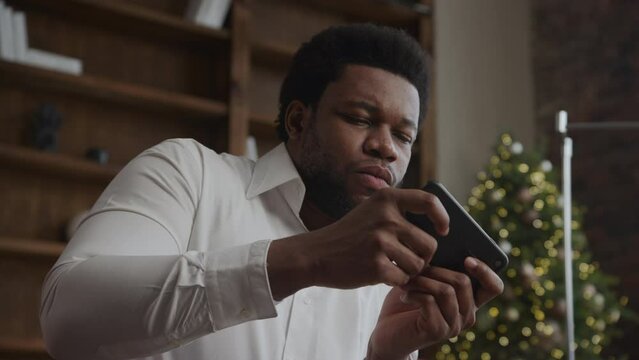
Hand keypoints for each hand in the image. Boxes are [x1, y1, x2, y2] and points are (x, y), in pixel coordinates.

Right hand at [267, 188, 448, 298]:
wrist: (315, 254)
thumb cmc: (349, 235)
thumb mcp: (371, 211)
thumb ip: (399, 213)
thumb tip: (438, 228)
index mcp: (386, 199)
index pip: (429, 201)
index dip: (442, 217)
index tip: (443, 230)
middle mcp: (386, 217)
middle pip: (429, 244)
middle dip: (423, 257)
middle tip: (407, 260)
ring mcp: (380, 242)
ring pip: (418, 264)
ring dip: (409, 271)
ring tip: (390, 266)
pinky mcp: (376, 265)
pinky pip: (403, 278)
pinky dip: (396, 281)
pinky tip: (380, 274)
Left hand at [367, 258, 503, 359]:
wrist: (388, 332)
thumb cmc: (407, 301)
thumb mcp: (425, 280)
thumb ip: (438, 267)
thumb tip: (442, 244)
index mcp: (469, 301)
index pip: (494, 287)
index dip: (485, 271)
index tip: (467, 259)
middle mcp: (467, 315)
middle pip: (463, 282)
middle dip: (436, 269)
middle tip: (416, 268)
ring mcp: (454, 326)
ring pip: (446, 290)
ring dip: (422, 280)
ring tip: (407, 280)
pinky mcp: (437, 331)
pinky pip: (430, 302)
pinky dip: (414, 293)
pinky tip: (404, 294)